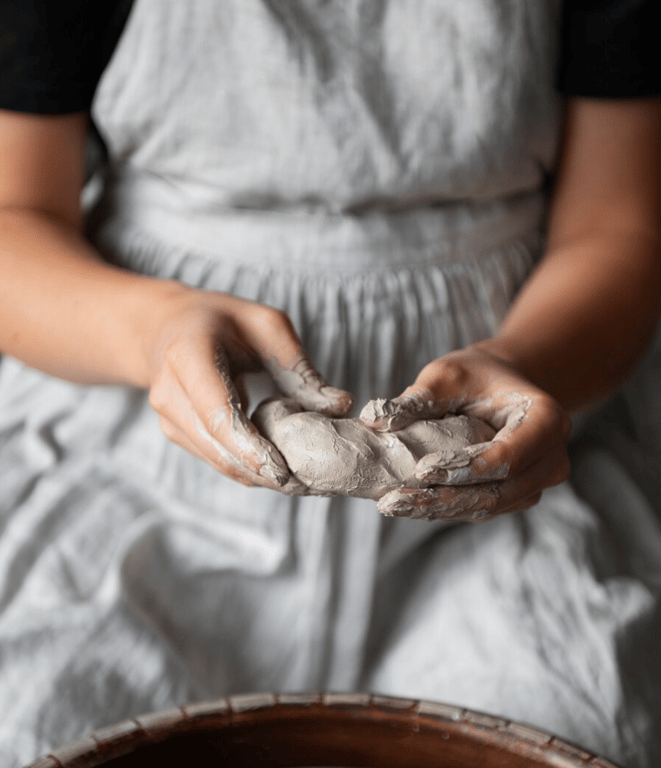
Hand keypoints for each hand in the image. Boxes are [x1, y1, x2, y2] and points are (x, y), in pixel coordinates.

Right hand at [146, 287, 352, 490]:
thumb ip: (300, 367)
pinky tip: (285, 472)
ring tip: (308, 485)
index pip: (218, 414)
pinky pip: (217, 459)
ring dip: (261, 478)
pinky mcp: (178, 434)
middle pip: (219, 447)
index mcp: (187, 356)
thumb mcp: (267, 325)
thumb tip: (341, 405)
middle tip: (315, 486)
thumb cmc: (225, 321)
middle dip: (265, 473)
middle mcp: (169, 393)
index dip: (250, 447)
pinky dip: (251, 469)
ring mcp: (169, 418)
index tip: (284, 472)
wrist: (169, 327)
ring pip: (218, 461)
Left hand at [359, 345, 570, 520]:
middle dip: (443, 498)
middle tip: (393, 501)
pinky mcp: (516, 496)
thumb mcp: (446, 375)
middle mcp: (551, 459)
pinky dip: (444, 509)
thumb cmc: (475, 375)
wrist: (498, 386)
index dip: (465, 468)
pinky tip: (408, 505)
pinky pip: (481, 509)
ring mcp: (537, 483)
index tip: (421, 470)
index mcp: (546, 420)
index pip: (508, 456)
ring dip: (438, 509)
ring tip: (393, 505)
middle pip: (497, 492)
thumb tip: (374, 418)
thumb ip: (416, 398)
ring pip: (487, 507)